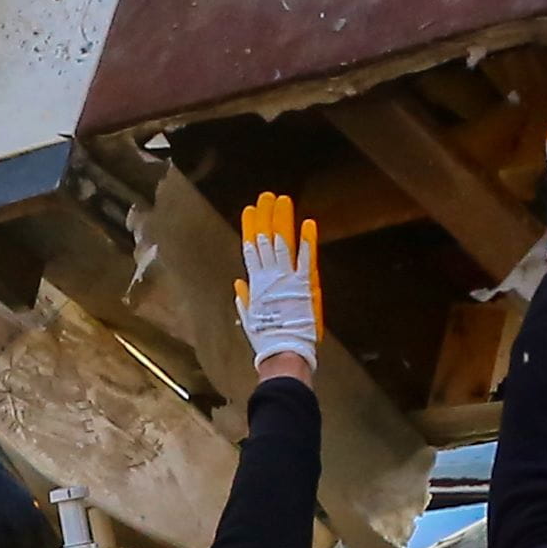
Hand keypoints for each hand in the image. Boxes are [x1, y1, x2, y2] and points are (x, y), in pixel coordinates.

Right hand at [233, 191, 321, 374]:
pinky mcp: (304, 284)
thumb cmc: (267, 339)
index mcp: (256, 283)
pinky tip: (307, 223)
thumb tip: (238, 283)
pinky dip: (307, 241)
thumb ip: (245, 298)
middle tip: (266, 196)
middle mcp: (269, 276)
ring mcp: (287, 278)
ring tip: (282, 200)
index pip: (251, 248)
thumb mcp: (250, 318)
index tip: (250, 210)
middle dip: (265, 216)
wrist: (283, 351)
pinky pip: (306, 258)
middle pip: (265, 240)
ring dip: (282, 220)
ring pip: (282, 243)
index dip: (251, 228)